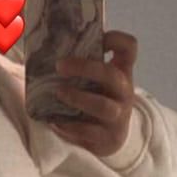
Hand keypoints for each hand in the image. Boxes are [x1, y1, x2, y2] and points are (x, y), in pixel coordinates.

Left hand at [49, 30, 137, 156]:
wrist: (111, 137)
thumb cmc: (97, 99)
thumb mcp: (97, 80)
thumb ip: (83, 64)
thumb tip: (48, 47)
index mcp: (122, 72)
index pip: (129, 48)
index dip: (116, 39)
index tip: (98, 38)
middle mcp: (124, 92)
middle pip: (111, 75)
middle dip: (85, 68)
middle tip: (60, 66)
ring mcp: (118, 116)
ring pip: (103, 106)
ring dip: (78, 98)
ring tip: (58, 92)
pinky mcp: (108, 138)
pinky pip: (88, 132)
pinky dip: (69, 126)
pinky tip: (55, 121)